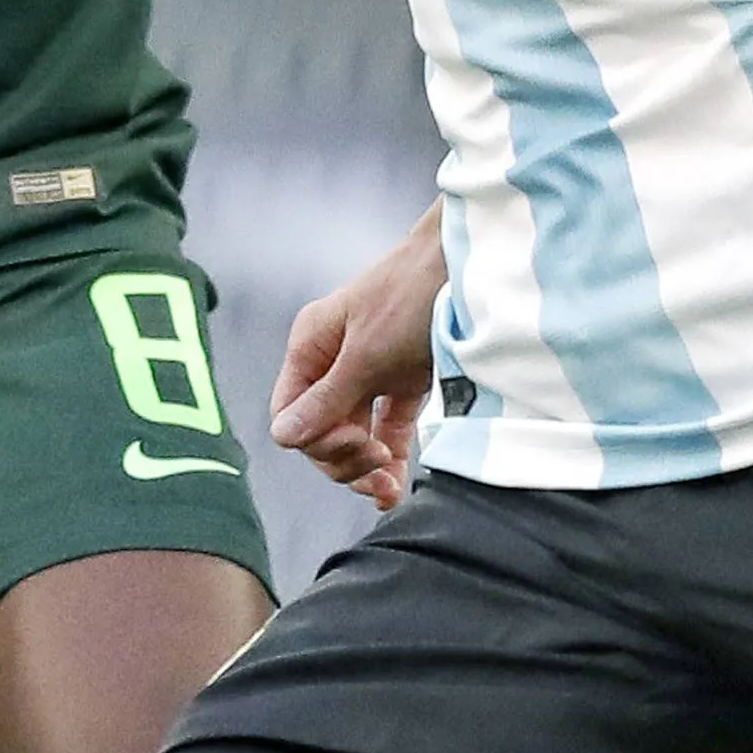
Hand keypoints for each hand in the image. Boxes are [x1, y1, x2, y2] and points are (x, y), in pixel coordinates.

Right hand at [271, 206, 448, 511]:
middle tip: (377, 463)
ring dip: (366, 466)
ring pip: (353, 434)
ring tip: (389, 489)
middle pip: (321, 430)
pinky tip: (398, 481)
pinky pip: (386, 428)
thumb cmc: (411, 296)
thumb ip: (327, 400)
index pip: (290, 413)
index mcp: (311, 346)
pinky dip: (390, 455)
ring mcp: (368, 371)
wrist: (470, 264)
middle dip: (343, 457)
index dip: (314, 439)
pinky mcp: (402, 380)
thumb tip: (283, 438)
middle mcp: (333, 360)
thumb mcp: (367, 354)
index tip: (353, 442)